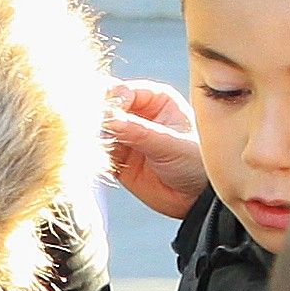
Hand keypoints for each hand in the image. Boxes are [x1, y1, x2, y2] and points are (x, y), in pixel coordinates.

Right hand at [106, 79, 206, 219]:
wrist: (198, 199)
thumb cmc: (197, 163)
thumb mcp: (171, 144)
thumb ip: (140, 132)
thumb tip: (111, 119)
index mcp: (155, 99)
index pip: (122, 91)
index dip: (111, 101)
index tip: (108, 116)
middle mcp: (138, 113)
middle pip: (105, 108)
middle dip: (97, 119)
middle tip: (92, 131)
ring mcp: (125, 136)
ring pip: (97, 130)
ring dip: (91, 138)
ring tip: (93, 148)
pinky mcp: (117, 159)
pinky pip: (97, 153)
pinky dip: (92, 156)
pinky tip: (93, 160)